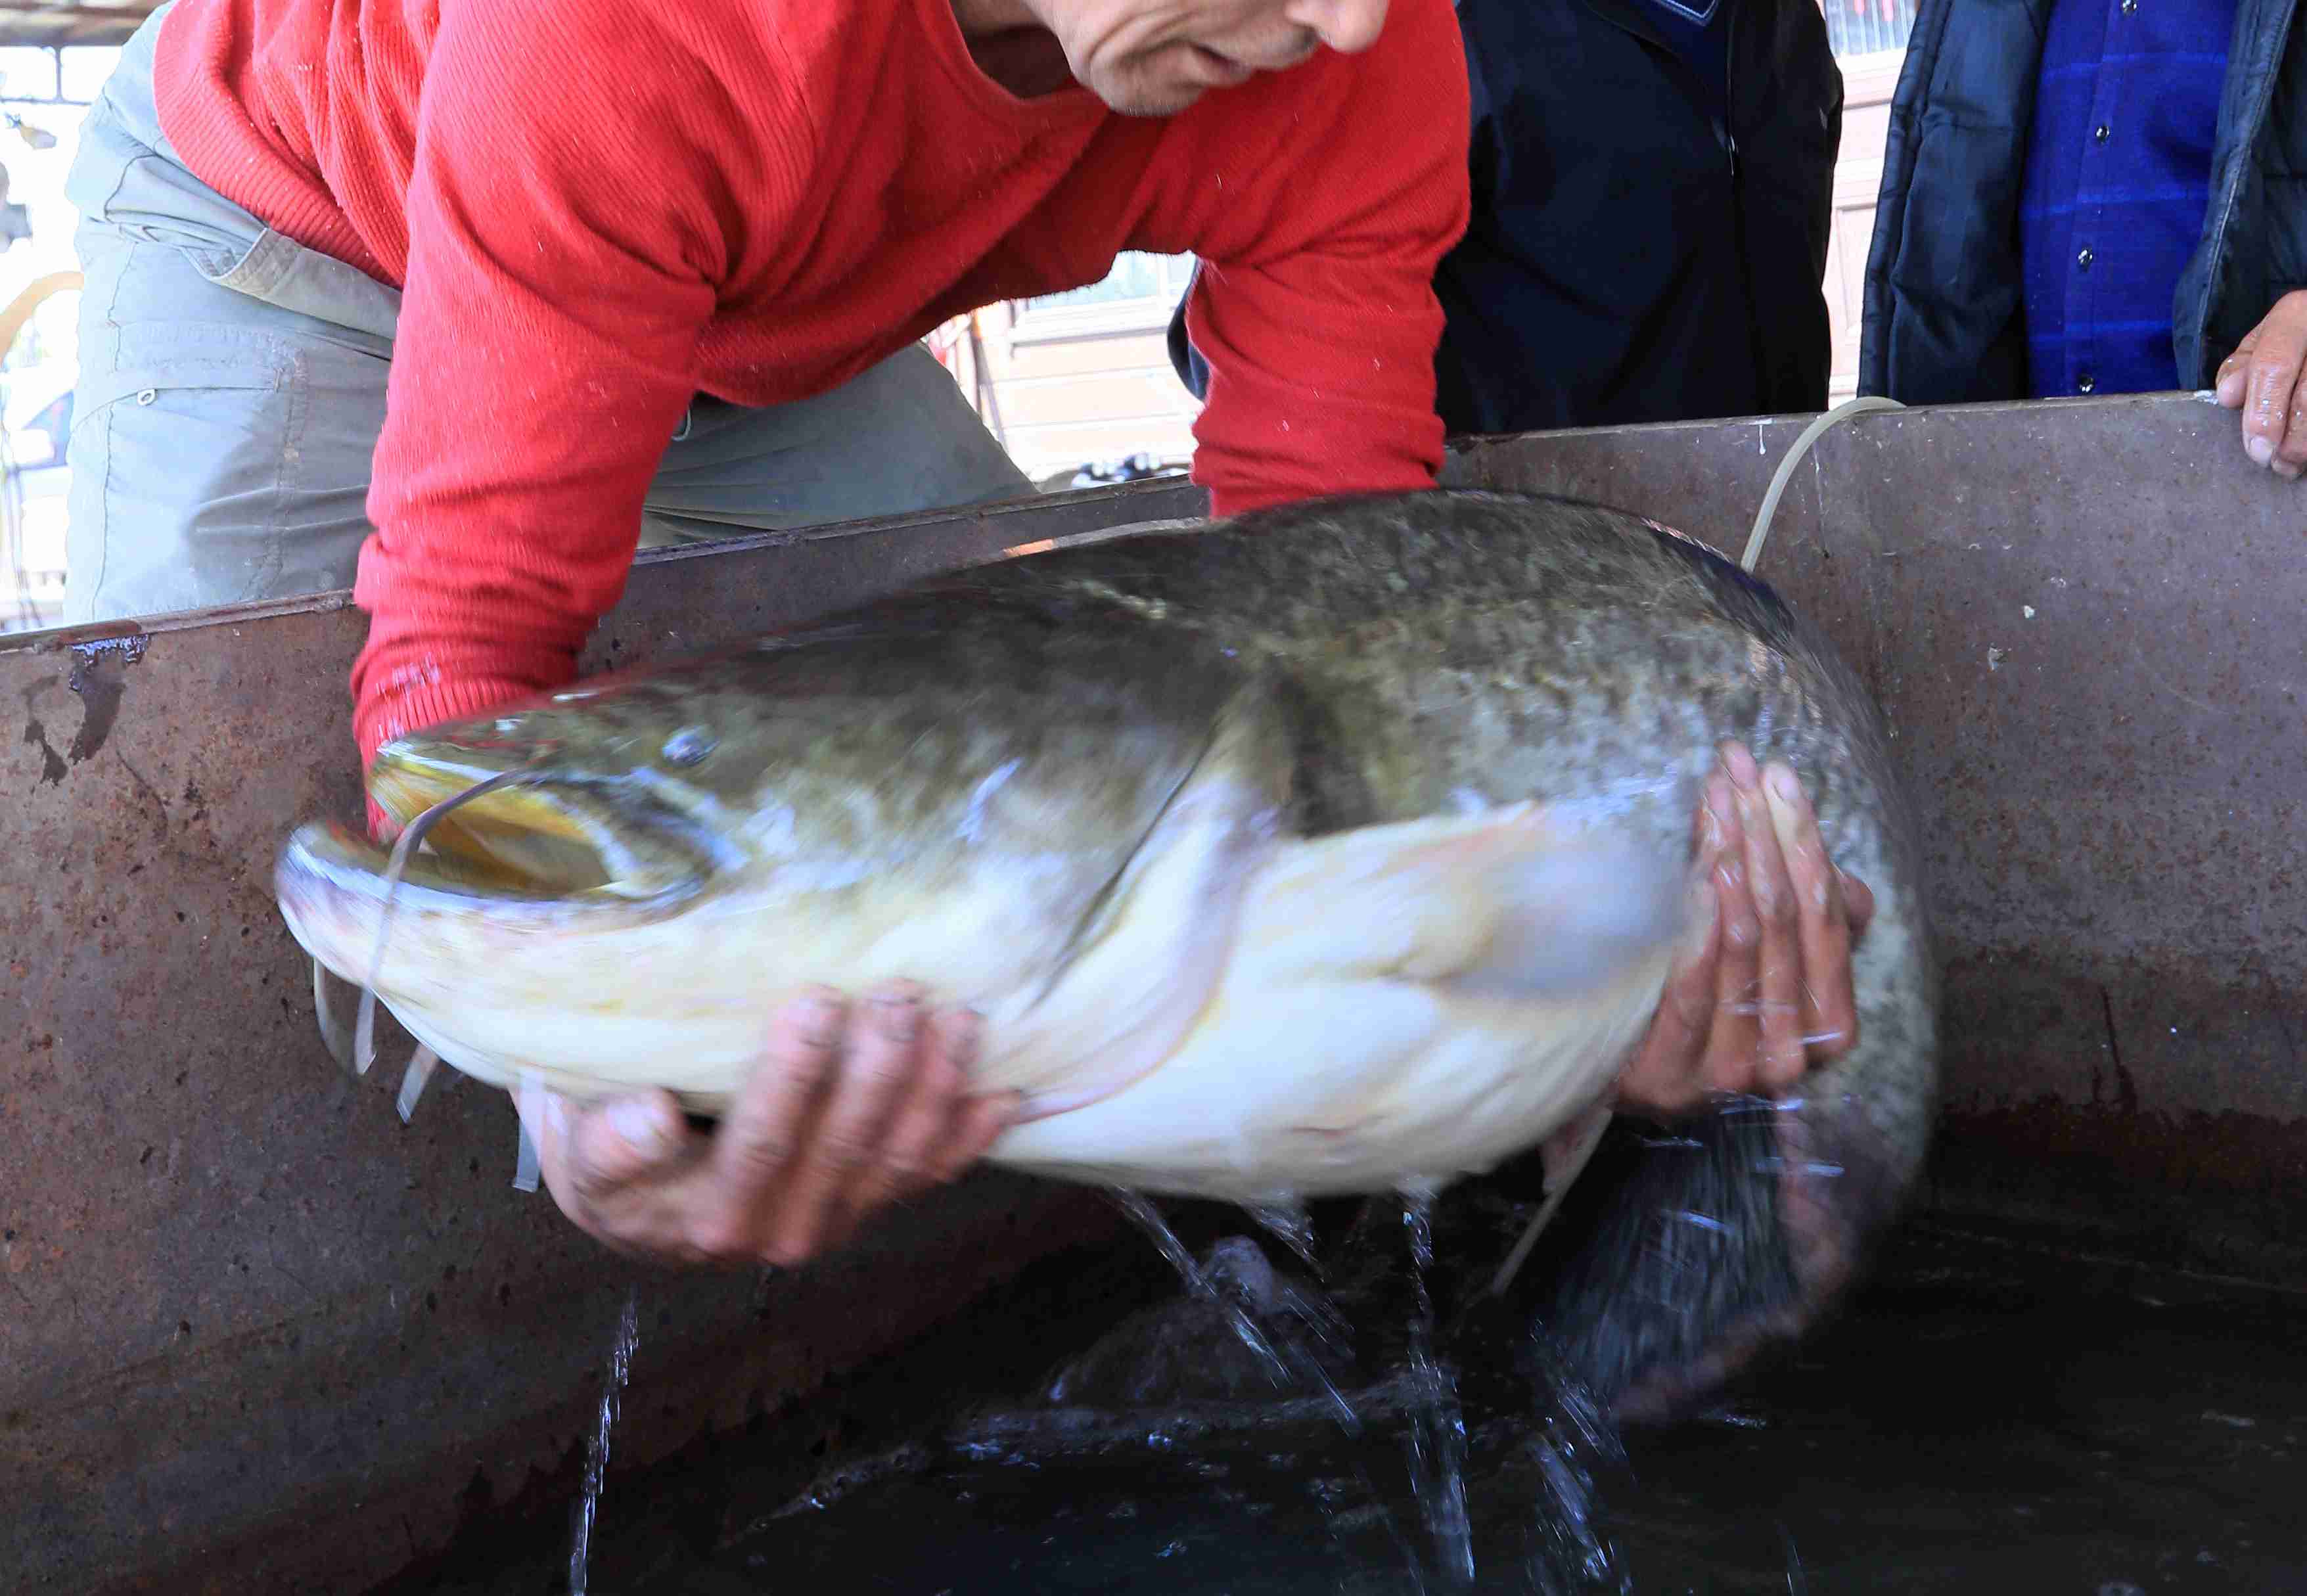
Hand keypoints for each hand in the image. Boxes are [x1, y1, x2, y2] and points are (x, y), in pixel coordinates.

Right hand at [514, 983, 1021, 1267]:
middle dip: (881, 1065)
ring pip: (897, 1159)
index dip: (795, 1076)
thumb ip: (610, 1139)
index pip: (761, 1143)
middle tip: (897, 990)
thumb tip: (652, 1119)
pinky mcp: (868, 1206)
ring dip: (936, 1088)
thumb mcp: (578, 1140)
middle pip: (844, 1146)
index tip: (814, 1000)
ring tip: (958, 1018)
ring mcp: (832, 1221)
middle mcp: (775, 1230)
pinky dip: (970, 1133)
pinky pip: (929, 1173)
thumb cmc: (602, 1142)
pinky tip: (1006, 1092)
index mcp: (703, 1214)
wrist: (631, 1195)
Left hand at [1614, 741, 1875, 1115]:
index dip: (1803, 839)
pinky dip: (1698, 926)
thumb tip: (1849, 888)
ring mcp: (1732, 1071)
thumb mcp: (1761, 952)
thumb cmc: (1698, 993)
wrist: (1613, 1063)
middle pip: (1786, 919)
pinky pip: (1693, 988)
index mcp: (1828, 1025)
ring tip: (1713, 799)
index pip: (1827, 916)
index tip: (1775, 775)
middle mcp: (1791, 1055)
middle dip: (1763, 833)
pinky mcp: (1672, 1076)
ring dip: (1730, 858)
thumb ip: (1806, 921)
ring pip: (1745, 941)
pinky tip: (1696, 876)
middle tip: (1735, 770)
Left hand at [2213, 289, 2306, 479]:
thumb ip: (2243, 368)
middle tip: (2278, 464)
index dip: (2263, 414)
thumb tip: (2230, 395)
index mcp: (2296, 314)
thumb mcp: (2264, 344)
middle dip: (2291, 439)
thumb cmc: (2294, 343)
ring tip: (2293, 464)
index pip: (2273, 366)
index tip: (2258, 452)